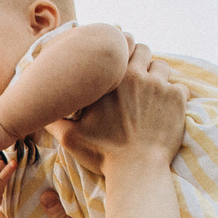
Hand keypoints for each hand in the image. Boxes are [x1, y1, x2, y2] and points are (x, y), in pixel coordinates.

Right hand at [54, 41, 185, 174]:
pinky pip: (180, 87)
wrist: (137, 171)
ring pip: (162, 67)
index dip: (121, 53)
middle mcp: (137, 76)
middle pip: (144, 49)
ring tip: (150, 94)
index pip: (121, 47)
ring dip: (157, 76)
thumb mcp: (71, 139)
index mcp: (111, 80)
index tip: (120, 63)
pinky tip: (164, 110)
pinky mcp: (178, 100)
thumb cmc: (103, 155)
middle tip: (135, 78)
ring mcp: (160, 86)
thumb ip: (55, 122)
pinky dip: (174, 95)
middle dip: (140, 60)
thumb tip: (37, 114)